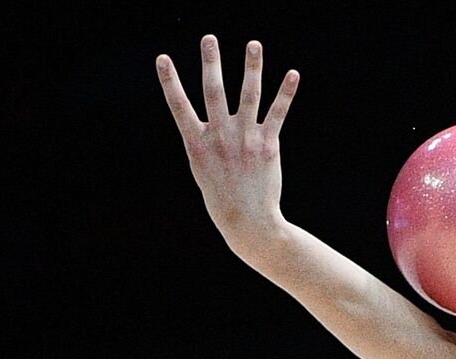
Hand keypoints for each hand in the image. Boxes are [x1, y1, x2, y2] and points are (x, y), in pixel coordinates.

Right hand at [156, 35, 298, 248]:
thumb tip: (207, 122)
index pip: (179, 107)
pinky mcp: (267, 145)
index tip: (163, 58)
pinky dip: (286, 93)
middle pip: (213, 92)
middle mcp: (220, 137)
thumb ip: (204, 143)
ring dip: (251, 67)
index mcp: (197, 144)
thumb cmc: (222, 198)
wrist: (248, 222)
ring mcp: (244, 139)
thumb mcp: (202, 170)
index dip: (170, 82)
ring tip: (253, 44)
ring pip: (249, 95)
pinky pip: (277, 113)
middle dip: (210, 63)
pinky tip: (293, 75)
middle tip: (209, 38)